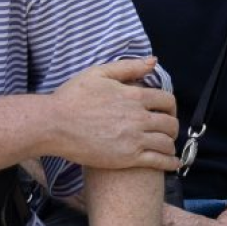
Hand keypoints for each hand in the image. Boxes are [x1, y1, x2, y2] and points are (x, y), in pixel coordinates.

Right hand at [45, 57, 178, 170]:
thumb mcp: (99, 73)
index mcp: (134, 96)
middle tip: (167, 130)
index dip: (170, 107)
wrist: (54, 124)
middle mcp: (139, 117)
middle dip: (172, 126)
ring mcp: (135, 139)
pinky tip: (172, 163)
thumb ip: (129, 67)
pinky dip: (170, 162)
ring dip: (171, 144)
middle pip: (170, 123)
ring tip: (167, 147)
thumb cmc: (72, 97)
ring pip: (167, 142)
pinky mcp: (128, 158)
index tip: (166, 111)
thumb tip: (154, 61)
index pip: (167, 101)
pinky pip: (159, 161)